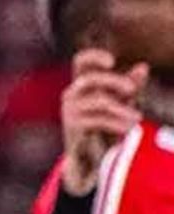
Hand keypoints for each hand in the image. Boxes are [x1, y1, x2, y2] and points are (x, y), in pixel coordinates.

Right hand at [61, 49, 148, 195]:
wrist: (89, 157)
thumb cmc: (105, 126)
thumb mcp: (121, 103)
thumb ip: (131, 85)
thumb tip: (143, 67)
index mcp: (81, 84)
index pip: (80, 61)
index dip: (94, 56)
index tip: (112, 61)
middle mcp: (71, 94)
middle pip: (91, 78)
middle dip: (114, 81)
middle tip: (133, 90)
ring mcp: (70, 110)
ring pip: (99, 100)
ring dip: (122, 108)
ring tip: (137, 118)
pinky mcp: (73, 127)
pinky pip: (99, 118)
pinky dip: (117, 122)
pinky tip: (129, 127)